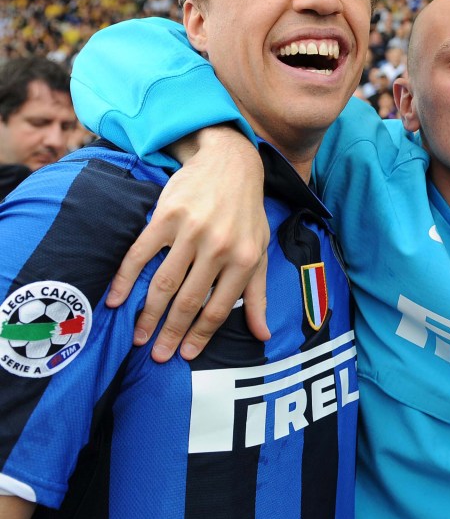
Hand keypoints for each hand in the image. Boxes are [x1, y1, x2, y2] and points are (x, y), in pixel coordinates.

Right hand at [105, 126, 270, 360]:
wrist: (229, 163)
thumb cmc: (246, 214)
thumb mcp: (259, 251)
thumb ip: (259, 295)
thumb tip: (263, 335)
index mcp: (244, 259)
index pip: (220, 308)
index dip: (201, 335)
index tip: (185, 355)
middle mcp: (219, 247)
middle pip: (189, 300)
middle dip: (171, 332)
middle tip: (156, 355)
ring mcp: (191, 231)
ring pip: (164, 282)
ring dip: (148, 314)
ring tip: (138, 336)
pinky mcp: (166, 216)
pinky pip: (140, 254)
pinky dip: (126, 279)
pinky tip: (117, 300)